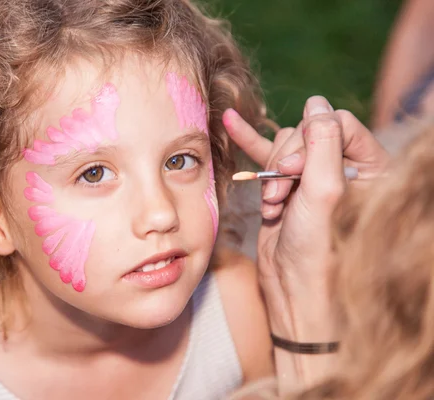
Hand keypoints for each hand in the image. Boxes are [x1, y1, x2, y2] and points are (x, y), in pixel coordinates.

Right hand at [223, 96, 389, 339]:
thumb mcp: (324, 191)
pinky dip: (250, 143)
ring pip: (284, 147)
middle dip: (287, 161)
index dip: (311, 139)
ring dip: (271, 173)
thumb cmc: (317, 249)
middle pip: (307, 134)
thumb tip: (317, 102)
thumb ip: (323, 142)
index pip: (338, 123)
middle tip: (282, 189)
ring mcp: (312, 178)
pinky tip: (233, 122)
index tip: (293, 168)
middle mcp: (342, 169)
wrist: (291, 287)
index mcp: (368, 168)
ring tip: (272, 203)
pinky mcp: (286, 187)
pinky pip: (268, 157)